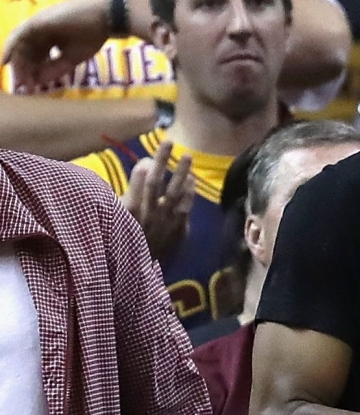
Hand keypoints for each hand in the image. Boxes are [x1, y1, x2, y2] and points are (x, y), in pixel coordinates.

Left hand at [2, 0, 110, 92]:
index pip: (36, 57)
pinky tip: (7, 61)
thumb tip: (38, 81)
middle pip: (26, 53)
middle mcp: (41, 32)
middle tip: (23, 88)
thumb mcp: (72, 58)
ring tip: (19, 81)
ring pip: (21, 46)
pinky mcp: (37, 22)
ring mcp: (38, 26)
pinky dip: (11, 47)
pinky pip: (19, 36)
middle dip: (23, 72)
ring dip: (18, 64)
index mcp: (50, 39)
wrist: (104, 17)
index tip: (32, 88)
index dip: (33, 73)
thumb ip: (55, 69)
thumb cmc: (93, 35)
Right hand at [121, 141, 195, 258]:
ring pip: (174, 193)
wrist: (136, 273)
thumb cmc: (120, 243)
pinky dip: (190, 193)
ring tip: (187, 156)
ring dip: (181, 173)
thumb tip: (125, 178)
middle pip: (155, 183)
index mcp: (128, 213)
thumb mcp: (111, 222)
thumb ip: (116, 201)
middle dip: (162, 161)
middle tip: (168, 142)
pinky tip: (192, 179)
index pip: (135, 187)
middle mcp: (148, 216)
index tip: (145, 160)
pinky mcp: (177, 229)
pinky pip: (186, 208)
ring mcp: (165, 222)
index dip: (140, 171)